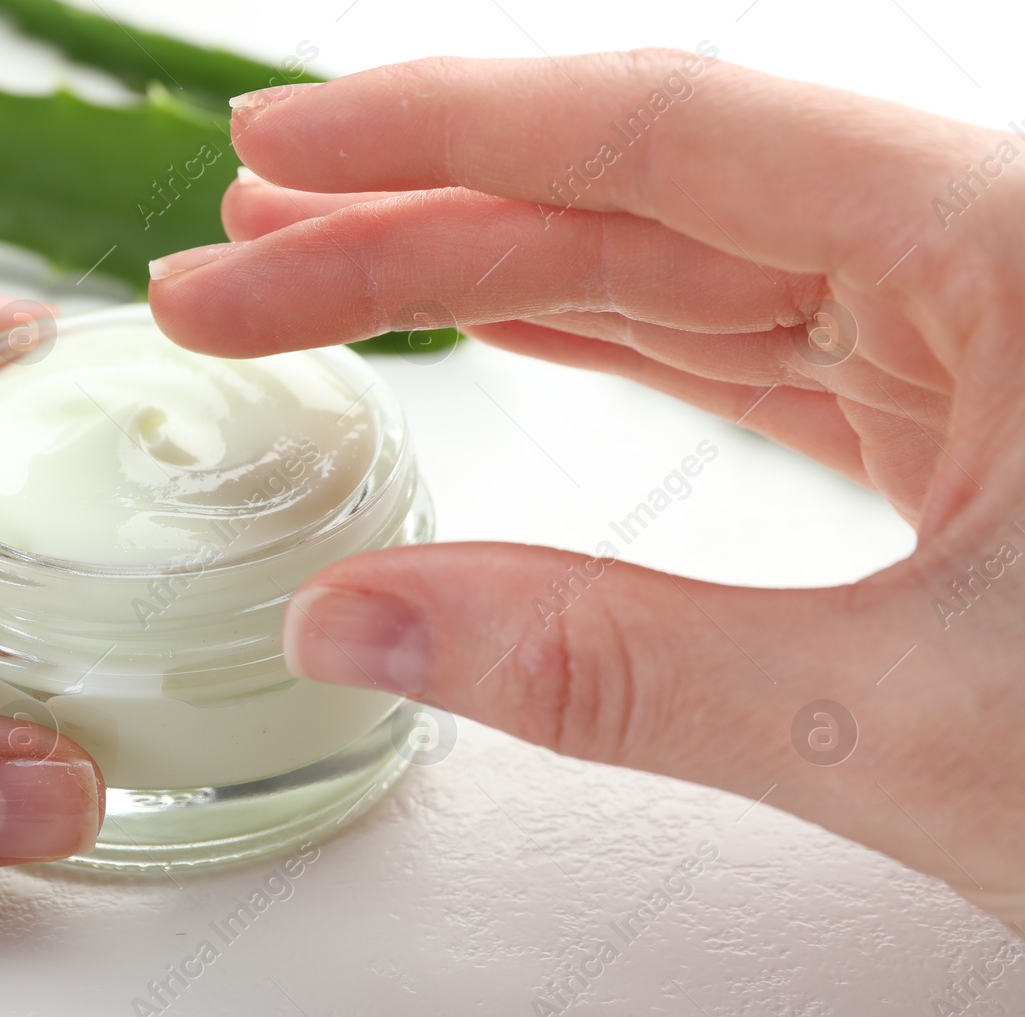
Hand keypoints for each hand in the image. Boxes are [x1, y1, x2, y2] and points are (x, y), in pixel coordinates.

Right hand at [150, 52, 1024, 925]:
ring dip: (488, 275)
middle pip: (641, 196)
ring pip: (679, 266)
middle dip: (415, 227)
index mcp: (1020, 249)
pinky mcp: (958, 417)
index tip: (279, 156)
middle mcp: (994, 255)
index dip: (444, 128)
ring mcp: (974, 334)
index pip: (669, 127)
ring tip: (317, 285)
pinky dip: (605, 336)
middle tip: (233, 267)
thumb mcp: (922, 728)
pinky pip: (745, 345)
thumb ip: (622, 668)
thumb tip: (366, 621)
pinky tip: (497, 318)